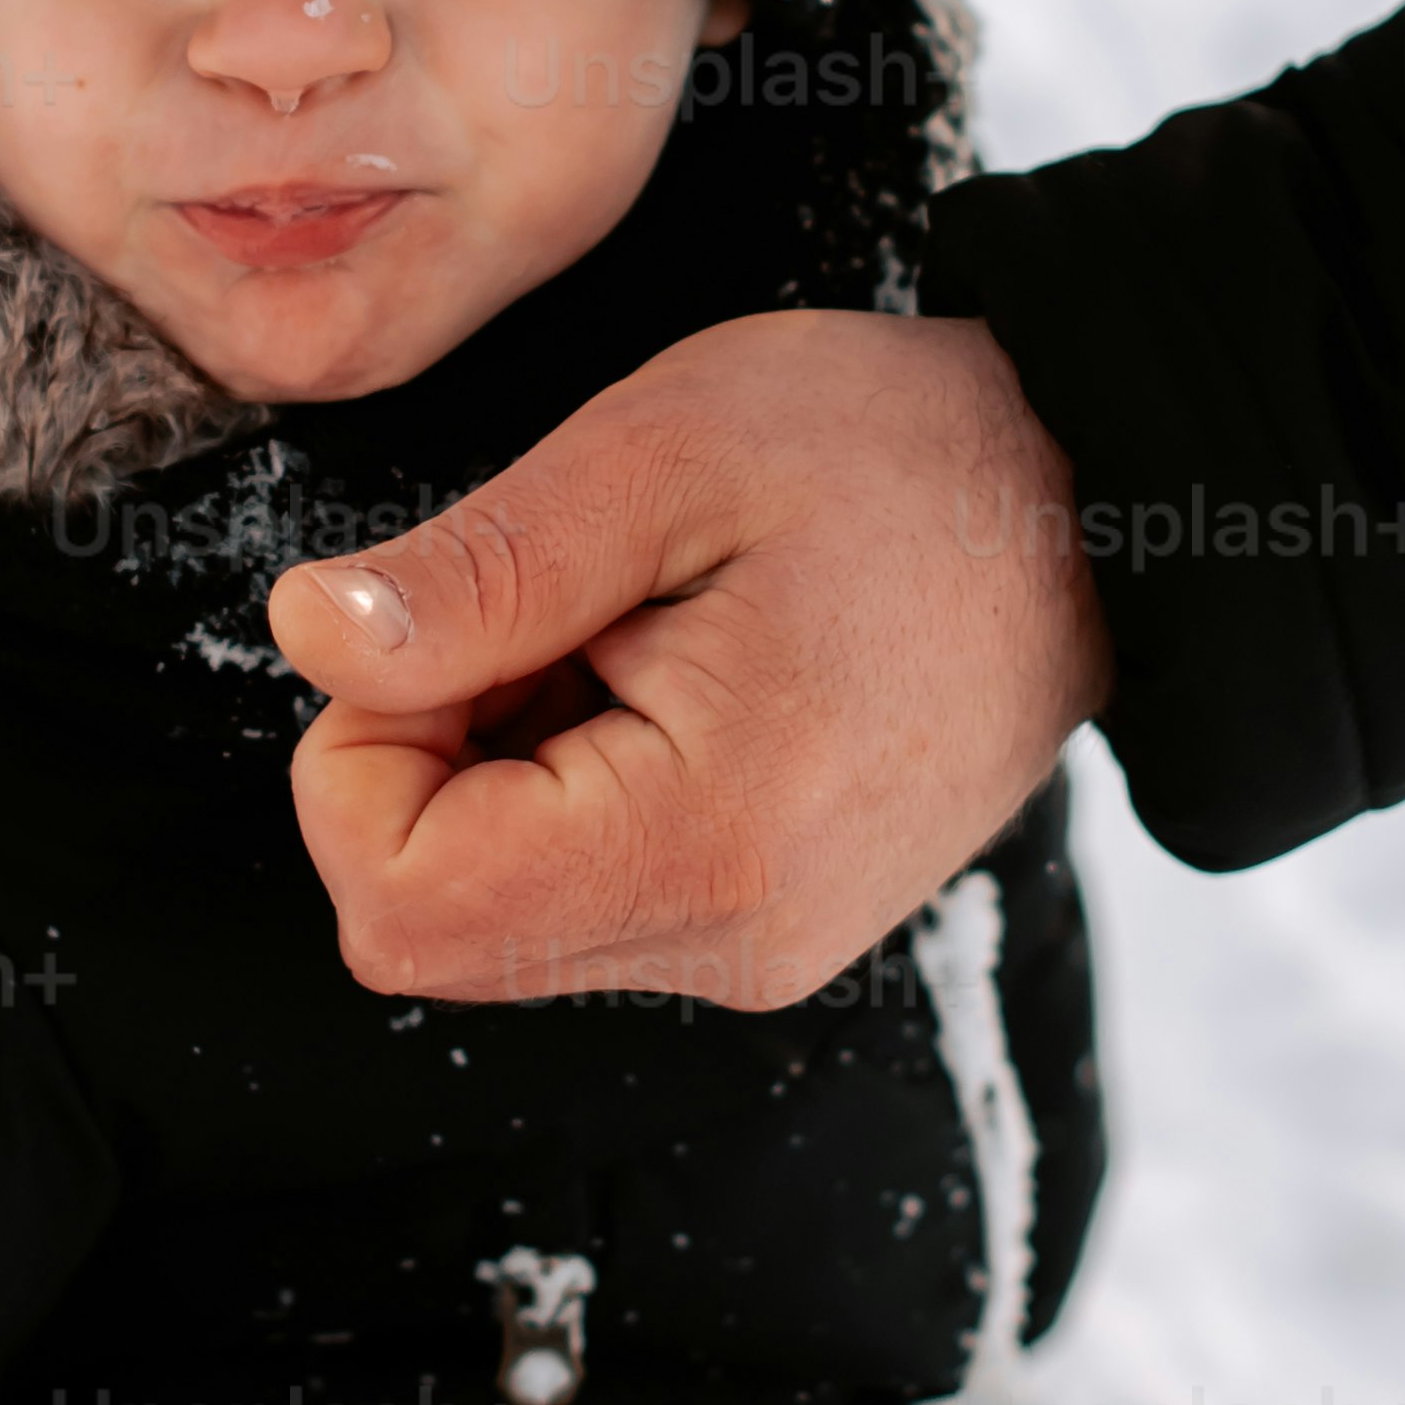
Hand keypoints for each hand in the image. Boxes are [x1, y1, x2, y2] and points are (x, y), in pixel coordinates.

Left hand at [264, 307, 1110, 1007]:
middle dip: (427, 756)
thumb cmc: (904, 455)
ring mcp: (755, 949)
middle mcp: (733, 945)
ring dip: (500, 762)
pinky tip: (663, 673)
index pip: (398, 901)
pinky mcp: (763, 924)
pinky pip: (579, 893)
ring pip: (494, 910)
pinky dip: (564, 781)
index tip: (455, 625)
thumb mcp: (662, 456)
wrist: (1098, 507)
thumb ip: (472, 574)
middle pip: (430, 923)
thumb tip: (306, 639)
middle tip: (548, 609)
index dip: (362, 751)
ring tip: (630, 628)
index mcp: (709, 847)